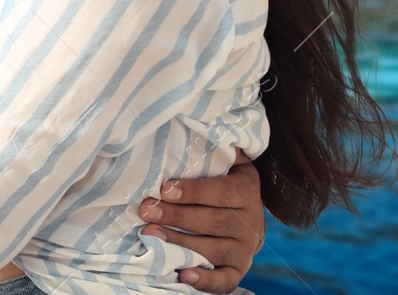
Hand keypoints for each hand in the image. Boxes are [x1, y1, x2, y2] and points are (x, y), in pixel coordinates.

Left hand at [139, 149, 265, 292]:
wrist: (251, 221)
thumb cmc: (228, 184)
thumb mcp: (232, 162)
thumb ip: (221, 146)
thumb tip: (207, 119)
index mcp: (248, 190)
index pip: (221, 192)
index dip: (193, 191)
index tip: (165, 188)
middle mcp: (250, 222)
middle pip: (212, 221)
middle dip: (177, 216)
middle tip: (147, 210)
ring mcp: (245, 249)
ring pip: (212, 249)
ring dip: (180, 243)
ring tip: (150, 234)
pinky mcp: (238, 271)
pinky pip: (224, 280)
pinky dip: (204, 280)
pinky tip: (182, 273)